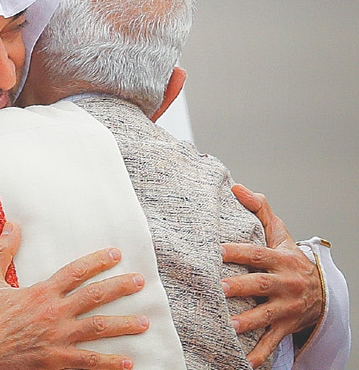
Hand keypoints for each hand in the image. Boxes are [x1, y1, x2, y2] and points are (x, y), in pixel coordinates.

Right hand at [0, 222, 148, 369]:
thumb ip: (1, 251)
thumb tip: (11, 224)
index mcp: (40, 293)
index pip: (75, 272)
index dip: (97, 262)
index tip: (115, 255)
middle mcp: (54, 314)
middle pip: (95, 297)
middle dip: (120, 288)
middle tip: (140, 282)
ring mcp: (58, 340)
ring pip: (98, 329)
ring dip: (124, 325)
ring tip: (144, 322)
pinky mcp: (56, 362)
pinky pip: (88, 363)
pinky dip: (109, 363)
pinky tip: (128, 363)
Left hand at [221, 184, 322, 367]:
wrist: (322, 291)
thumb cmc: (291, 260)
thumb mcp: (281, 234)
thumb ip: (260, 210)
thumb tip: (237, 187)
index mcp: (279, 259)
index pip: (255, 254)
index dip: (237, 251)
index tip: (215, 250)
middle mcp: (283, 284)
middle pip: (259, 284)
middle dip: (240, 287)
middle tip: (218, 288)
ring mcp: (284, 307)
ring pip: (266, 315)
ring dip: (247, 321)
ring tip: (229, 325)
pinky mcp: (285, 326)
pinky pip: (271, 342)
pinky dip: (259, 353)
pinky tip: (243, 361)